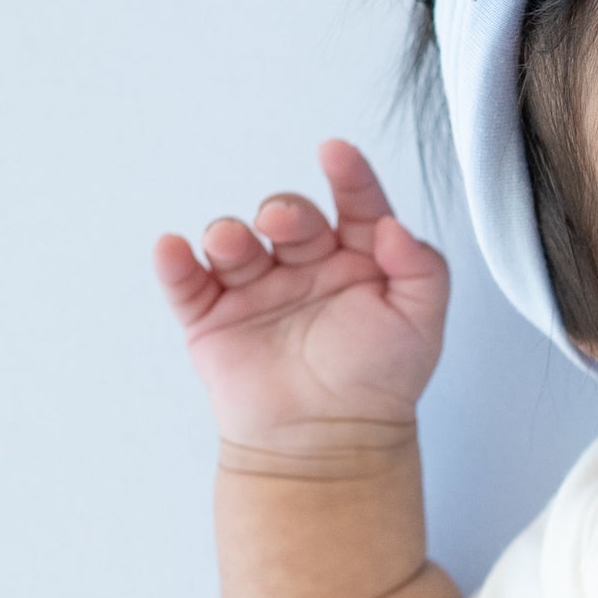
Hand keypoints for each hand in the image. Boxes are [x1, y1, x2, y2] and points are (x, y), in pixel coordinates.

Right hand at [153, 141, 448, 456]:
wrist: (330, 444)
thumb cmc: (378, 383)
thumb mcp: (422, 323)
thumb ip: (422, 269)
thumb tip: (394, 225)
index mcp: (358, 260)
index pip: (355, 204)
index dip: (349, 176)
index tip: (336, 154)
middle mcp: (305, 266)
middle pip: (289, 217)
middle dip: (285, 211)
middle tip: (285, 225)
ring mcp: (256, 290)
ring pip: (234, 242)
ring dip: (229, 233)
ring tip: (233, 244)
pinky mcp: (213, 318)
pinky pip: (186, 283)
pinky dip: (174, 264)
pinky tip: (174, 250)